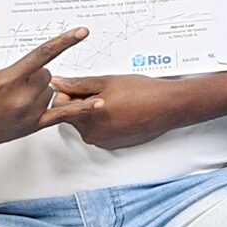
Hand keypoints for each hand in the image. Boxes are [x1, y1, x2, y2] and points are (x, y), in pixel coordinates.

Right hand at [0, 6, 89, 145]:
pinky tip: (98, 103)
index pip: (42, 55)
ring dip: (40, 89)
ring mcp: (27, 115)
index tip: (83, 32)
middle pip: (47, 75)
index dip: (65, 41)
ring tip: (13, 95)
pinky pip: (61, 116)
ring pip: (51, 91)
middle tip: (12, 77)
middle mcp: (20, 98)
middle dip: (35, 71)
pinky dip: (81, 110)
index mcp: (7, 79)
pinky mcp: (29, 127)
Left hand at [45, 73, 194, 149]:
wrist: (169, 107)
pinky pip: (100, 131)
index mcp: (86, 118)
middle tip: (102, 90)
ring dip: (94, 111)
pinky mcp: (113, 145)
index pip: (57, 107)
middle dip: (81, 102)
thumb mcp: (106, 82)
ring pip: (87, 123)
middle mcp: (92, 134)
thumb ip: (77, 84)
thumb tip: (58, 83)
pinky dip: (105, 121)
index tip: (78, 86)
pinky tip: (121, 110)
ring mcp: (103, 141)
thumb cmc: (143, 93)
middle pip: (72, 116)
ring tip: (115, 100)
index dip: (66, 93)